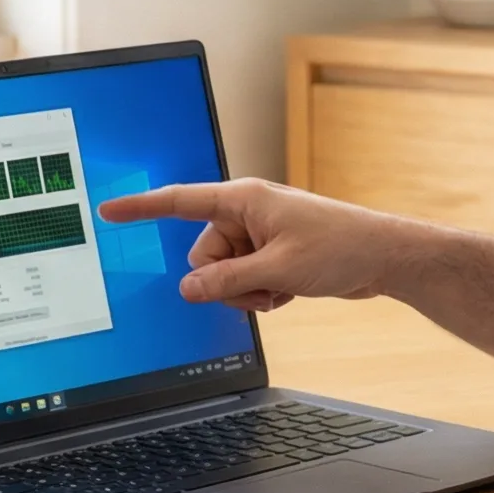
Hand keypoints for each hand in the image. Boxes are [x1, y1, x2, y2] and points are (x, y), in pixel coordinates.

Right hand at [97, 179, 407, 311]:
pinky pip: (244, 281)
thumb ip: (227, 282)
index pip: (180, 202)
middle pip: (203, 256)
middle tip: (264, 285)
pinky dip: (261, 292)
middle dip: (225, 280)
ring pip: (223, 275)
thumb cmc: (339, 248)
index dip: (142, 208)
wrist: (383, 257)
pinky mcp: (271, 254)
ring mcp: (259, 235)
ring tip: (281, 287)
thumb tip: (187, 290)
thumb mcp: (277, 270)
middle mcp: (246, 213)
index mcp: (243, 200)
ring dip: (246, 291)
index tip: (110, 211)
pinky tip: (289, 290)